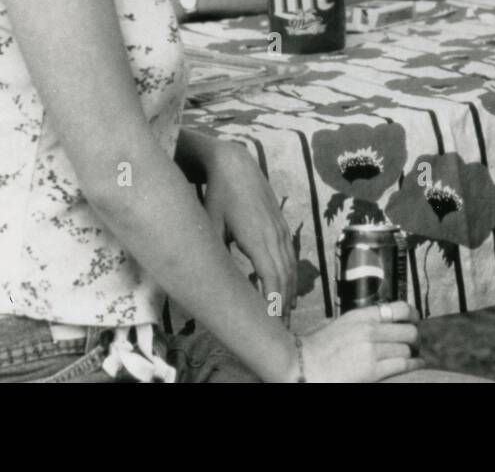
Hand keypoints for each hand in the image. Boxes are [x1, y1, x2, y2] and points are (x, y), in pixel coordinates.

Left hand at [202, 141, 297, 322]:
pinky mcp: (282, 225)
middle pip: (284, 276)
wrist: (235, 164)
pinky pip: (290, 255)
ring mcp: (281, 229)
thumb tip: (204, 281)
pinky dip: (290, 275)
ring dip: (289, 291)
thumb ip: (213, 253)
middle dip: (283, 304)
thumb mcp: (210, 225)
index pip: (271, 277)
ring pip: (290, 266)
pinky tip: (286, 287)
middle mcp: (274, 235)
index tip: (273, 321)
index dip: (274, 301)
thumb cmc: (217, 196)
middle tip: (279, 329)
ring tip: (284, 314)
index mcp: (257, 238)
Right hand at [298, 301, 423, 382]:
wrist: (302, 365)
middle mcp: (369, 330)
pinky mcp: (372, 370)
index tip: (415, 319)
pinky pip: (403, 365)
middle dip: (414, 338)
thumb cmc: (317, 347)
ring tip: (412, 356)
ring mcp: (371, 350)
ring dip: (411, 353)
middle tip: (414, 343)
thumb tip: (380, 321)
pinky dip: (413, 364)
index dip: (413, 314)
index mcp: (361, 316)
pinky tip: (416, 364)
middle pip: (408, 330)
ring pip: (407, 349)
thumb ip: (361, 321)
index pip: (399, 308)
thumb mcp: (340, 324)